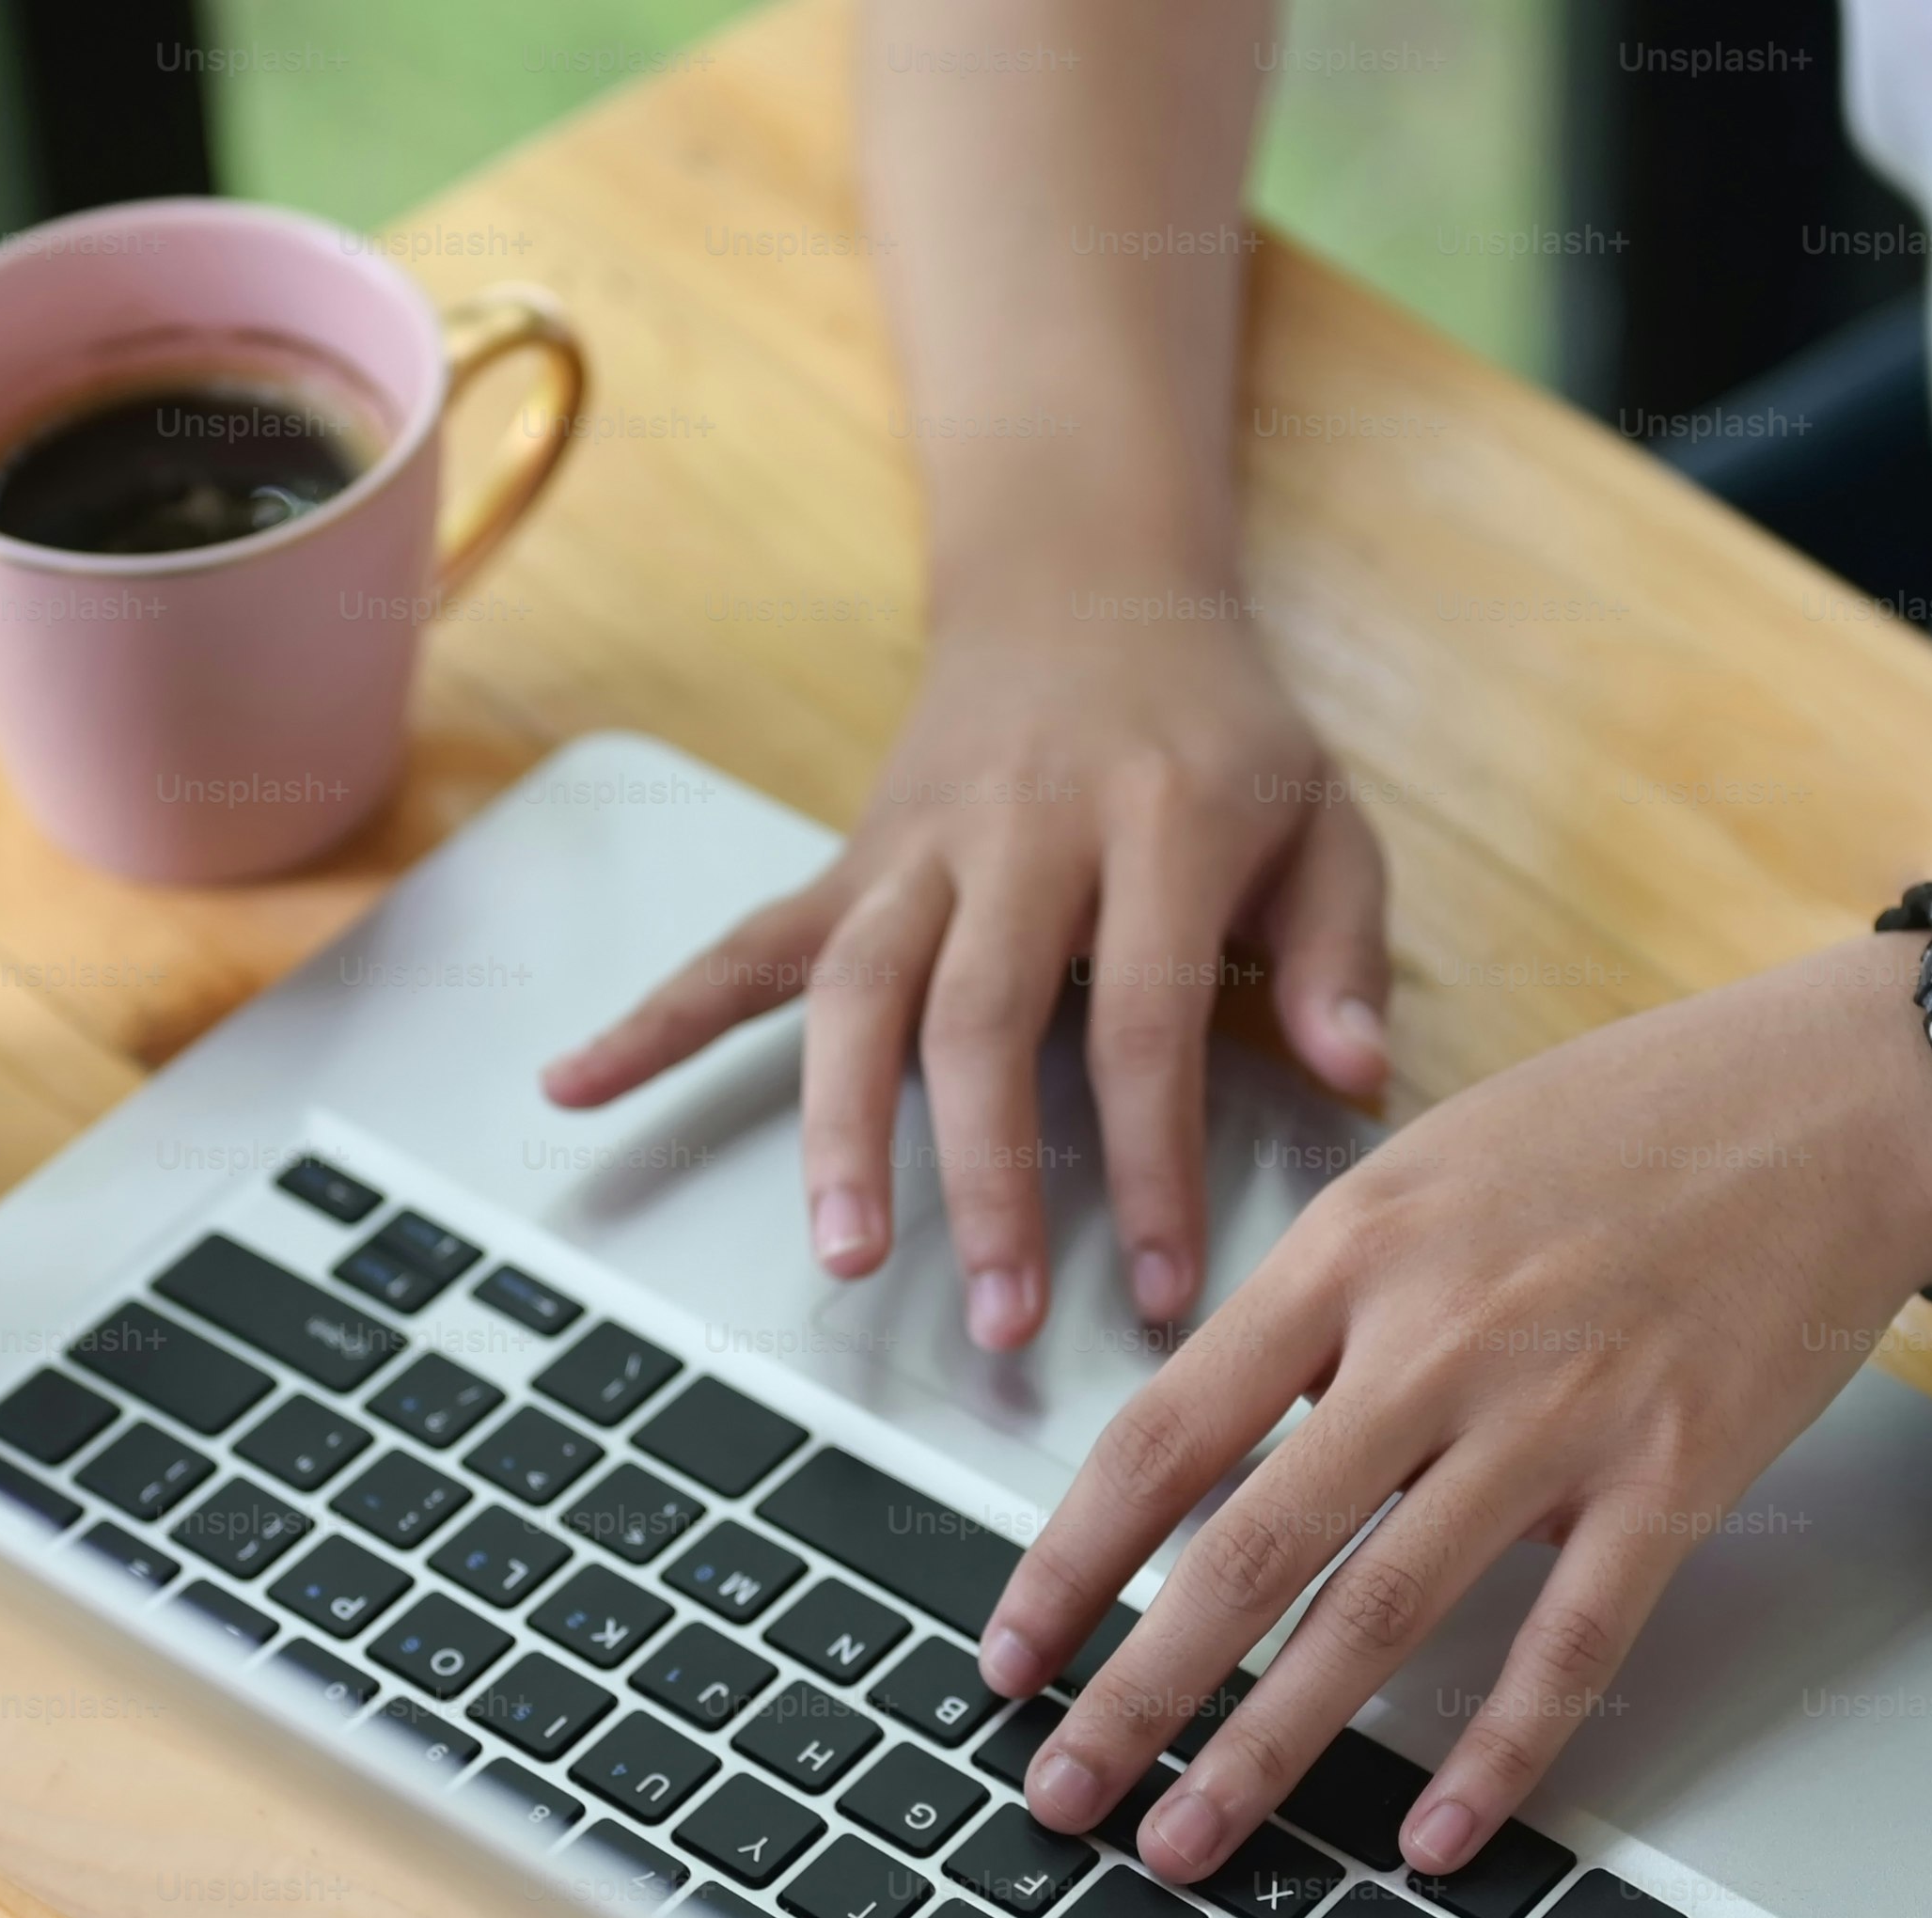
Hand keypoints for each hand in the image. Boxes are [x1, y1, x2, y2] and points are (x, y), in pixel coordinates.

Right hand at [538, 609, 1390, 1347]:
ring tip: (840, 1252)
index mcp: (1158, 821)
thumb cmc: (1224, 736)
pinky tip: (576, 1084)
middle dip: (986, 1177)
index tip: (1163, 1291)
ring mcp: (919, 848)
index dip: (1152, 1159)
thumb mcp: (1326, 819)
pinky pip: (745, 946)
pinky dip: (655, 1016)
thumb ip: (1340, 950)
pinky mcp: (853, 865)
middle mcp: (1022, 831)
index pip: (1146, 1014)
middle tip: (995, 1313)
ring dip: (840, 1127)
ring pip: (859, 993)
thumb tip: (1355, 1078)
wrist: (1090, 590)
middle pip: (982, 1018)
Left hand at [976, 933, 1931, 1879]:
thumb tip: (1239, 1449)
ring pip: (1378, 1613)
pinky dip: (1495, 1753)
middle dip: (1135, 1691)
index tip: (1008, 1651)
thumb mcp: (1430, 1168)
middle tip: (1062, 1794)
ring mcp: (1558, 1413)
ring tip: (1190, 1841)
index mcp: (1351, 1247)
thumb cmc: (1631, 1123)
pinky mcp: (1674, 1475)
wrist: (1839, 1094)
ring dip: (1268, 1747)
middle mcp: (1435, 1336)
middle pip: (1247, 1545)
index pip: (1168, 1430)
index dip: (1071, 1557)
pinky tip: (1432, 1839)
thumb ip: (1329, 1306)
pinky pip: (1568, 1643)